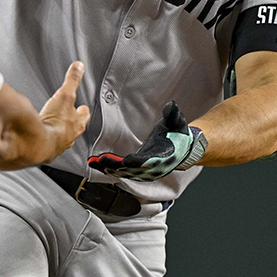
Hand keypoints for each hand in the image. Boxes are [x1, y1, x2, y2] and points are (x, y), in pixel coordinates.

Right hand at [38, 62, 90, 157]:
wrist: (39, 143)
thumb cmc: (55, 122)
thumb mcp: (65, 95)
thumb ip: (72, 80)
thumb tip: (79, 67)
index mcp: (77, 122)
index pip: (84, 115)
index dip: (83, 110)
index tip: (83, 107)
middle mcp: (70, 135)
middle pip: (75, 128)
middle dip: (73, 123)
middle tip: (70, 118)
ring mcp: (59, 144)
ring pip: (63, 138)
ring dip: (61, 133)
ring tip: (56, 129)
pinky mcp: (46, 150)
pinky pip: (49, 145)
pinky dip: (46, 140)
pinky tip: (41, 137)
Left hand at [87, 101, 206, 180]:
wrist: (182, 148)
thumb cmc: (178, 135)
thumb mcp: (177, 122)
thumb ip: (173, 114)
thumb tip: (171, 104)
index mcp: (163, 157)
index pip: (148, 162)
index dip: (136, 162)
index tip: (124, 161)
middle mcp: (153, 168)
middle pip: (132, 170)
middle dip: (115, 166)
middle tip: (101, 160)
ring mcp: (145, 171)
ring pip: (124, 172)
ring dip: (108, 168)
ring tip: (93, 162)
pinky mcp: (137, 170)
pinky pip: (122, 171)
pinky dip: (109, 168)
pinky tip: (96, 163)